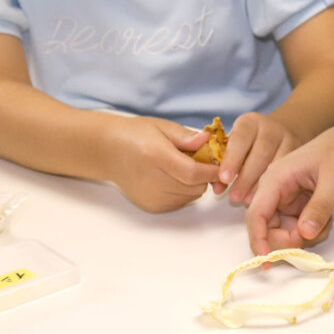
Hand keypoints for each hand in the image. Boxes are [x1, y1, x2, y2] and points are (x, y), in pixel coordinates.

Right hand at [106, 116, 220, 212]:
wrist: (109, 152)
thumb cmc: (137, 135)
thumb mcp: (162, 126)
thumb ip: (186, 136)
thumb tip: (207, 140)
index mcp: (156, 156)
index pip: (193, 172)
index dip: (213, 171)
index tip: (224, 163)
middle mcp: (153, 181)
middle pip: (195, 187)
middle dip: (206, 175)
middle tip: (202, 161)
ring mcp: (151, 197)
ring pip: (192, 196)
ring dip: (196, 184)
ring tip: (185, 167)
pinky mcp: (151, 206)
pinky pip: (181, 202)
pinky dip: (185, 191)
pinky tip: (174, 177)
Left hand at [212, 112, 299, 203]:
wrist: (275, 134)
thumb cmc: (247, 145)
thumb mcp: (232, 146)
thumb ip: (222, 164)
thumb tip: (217, 188)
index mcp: (249, 122)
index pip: (240, 138)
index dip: (232, 159)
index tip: (224, 178)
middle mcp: (270, 127)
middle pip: (261, 152)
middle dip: (247, 177)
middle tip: (235, 196)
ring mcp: (288, 138)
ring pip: (277, 162)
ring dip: (262, 184)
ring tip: (249, 200)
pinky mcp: (299, 151)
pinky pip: (290, 170)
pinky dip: (279, 185)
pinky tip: (268, 197)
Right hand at [245, 104, 333, 253]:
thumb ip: (320, 206)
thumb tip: (304, 234)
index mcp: (277, 177)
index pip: (256, 214)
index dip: (259, 239)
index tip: (269, 260)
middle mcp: (277, 189)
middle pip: (268, 228)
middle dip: (288, 239)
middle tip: (314, 235)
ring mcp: (288, 198)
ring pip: (285, 231)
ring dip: (304, 236)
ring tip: (327, 221)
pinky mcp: (299, 204)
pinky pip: (299, 228)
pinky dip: (312, 230)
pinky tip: (328, 218)